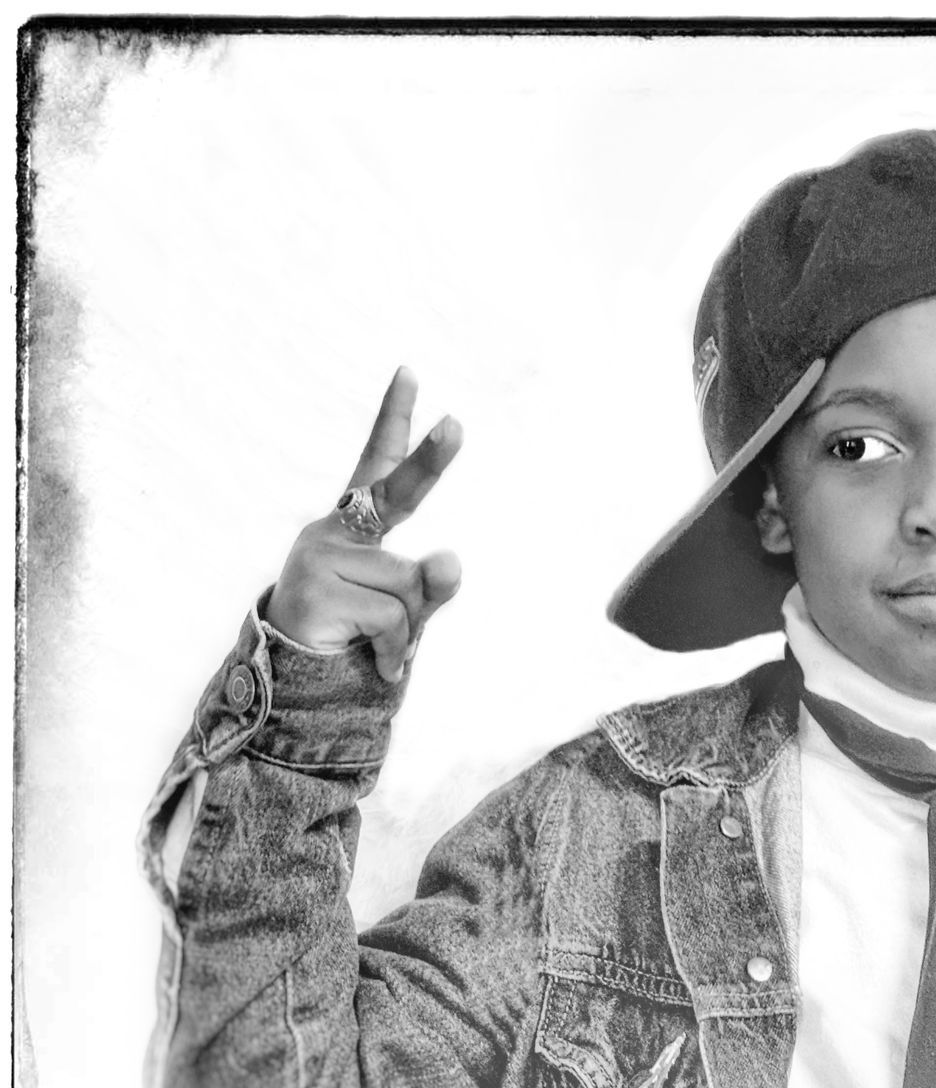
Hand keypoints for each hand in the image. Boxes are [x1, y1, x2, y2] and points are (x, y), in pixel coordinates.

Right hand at [264, 368, 463, 681]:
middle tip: (458, 425)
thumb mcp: (408, 610)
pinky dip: (395, 648)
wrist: (301, 689)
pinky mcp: (315, 592)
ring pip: (409, 585)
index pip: (377, 464)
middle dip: (431, 461)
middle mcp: (333, 533)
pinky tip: (373, 661)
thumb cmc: (356, 639)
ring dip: (408, 624)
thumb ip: (432, 586)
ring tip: (374, 641)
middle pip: (395, 494)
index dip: (394, 422)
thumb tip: (447, 558)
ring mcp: (319, 559)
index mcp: (356, 527)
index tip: (410, 373)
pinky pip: (394, 618)